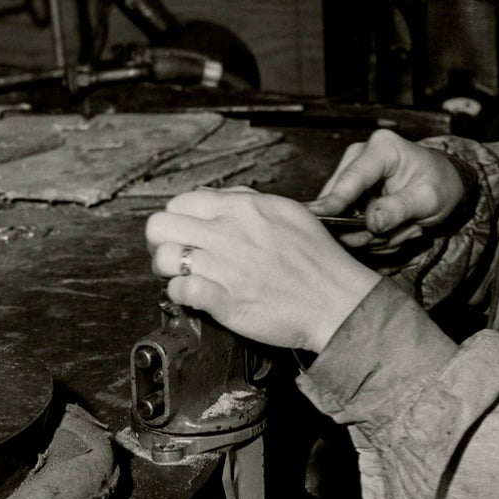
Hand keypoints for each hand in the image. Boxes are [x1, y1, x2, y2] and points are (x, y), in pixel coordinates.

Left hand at [145, 188, 380, 352]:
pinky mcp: (225, 302)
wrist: (339, 303)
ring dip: (168, 271)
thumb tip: (216, 196)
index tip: (184, 232)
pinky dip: (181, 295)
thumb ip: (247, 200)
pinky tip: (195, 296)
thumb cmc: (319, 261)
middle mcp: (229, 234)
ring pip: (164, 259)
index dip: (176, 218)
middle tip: (175, 254)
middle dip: (161, 242)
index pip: (180, 201)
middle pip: (159, 227)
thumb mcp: (287, 211)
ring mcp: (225, 269)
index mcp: (243, 209)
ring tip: (184, 277)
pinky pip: (180, 292)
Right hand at [304, 129, 467, 252]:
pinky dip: (369, 232)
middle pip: (339, 199)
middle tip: (401, 233)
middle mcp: (359, 155)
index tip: (317, 214)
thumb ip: (400, 209)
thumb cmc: (439, 184)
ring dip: (371, 233)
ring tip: (403, 228)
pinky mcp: (348, 190)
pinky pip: (346, 220)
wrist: (443, 182)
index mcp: (382, 148)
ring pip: (342, 215)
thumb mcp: (429, 199)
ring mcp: (350, 173)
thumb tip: (372, 223)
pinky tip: (392, 228)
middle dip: (365, 228)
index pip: (352, 178)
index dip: (334, 199)